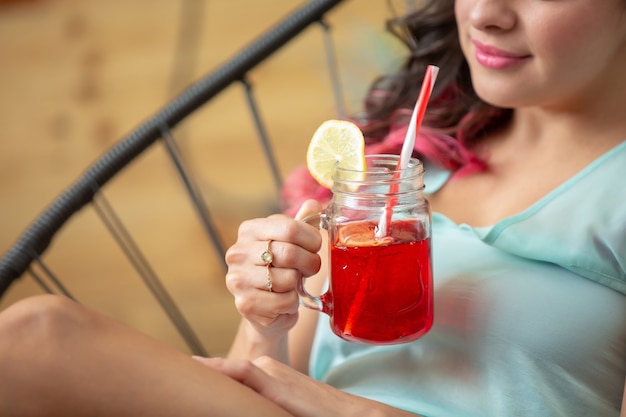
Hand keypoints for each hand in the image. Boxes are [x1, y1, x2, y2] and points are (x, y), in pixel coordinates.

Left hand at [194, 356, 413, 416]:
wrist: (348, 415)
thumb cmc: (316, 415)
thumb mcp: (282, 407)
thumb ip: (260, 404)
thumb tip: (237, 406)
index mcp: (267, 374)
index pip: (229, 373)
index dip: (206, 374)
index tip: (181, 376)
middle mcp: (266, 368)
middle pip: (225, 371)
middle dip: (199, 374)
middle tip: (167, 374)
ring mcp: (269, 373)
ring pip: (228, 371)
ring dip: (203, 372)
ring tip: (174, 371)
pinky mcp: (274, 383)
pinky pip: (241, 373)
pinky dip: (220, 370)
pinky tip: (198, 369)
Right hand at [225, 200, 322, 340]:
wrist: (268, 309)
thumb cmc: (282, 270)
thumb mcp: (292, 242)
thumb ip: (302, 222)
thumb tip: (314, 204)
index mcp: (249, 230)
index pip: (290, 228)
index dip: (312, 239)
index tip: (316, 247)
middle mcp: (237, 252)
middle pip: (290, 253)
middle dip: (310, 263)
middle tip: (310, 269)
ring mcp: (238, 278)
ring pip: (288, 278)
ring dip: (298, 284)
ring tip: (291, 284)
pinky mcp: (245, 303)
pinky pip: (285, 300)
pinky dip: (292, 302)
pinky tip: (283, 300)